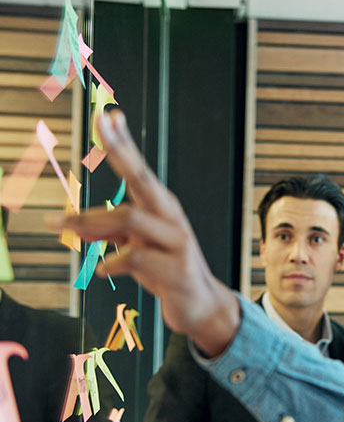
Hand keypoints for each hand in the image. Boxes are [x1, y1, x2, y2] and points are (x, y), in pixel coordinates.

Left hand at [54, 110, 239, 354]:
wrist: (201, 305)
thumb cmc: (167, 271)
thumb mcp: (136, 248)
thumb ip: (111, 233)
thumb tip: (77, 223)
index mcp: (163, 210)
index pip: (140, 171)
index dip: (123, 143)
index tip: (108, 116)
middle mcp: (172, 219)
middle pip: (143, 179)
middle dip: (120, 150)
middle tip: (100, 123)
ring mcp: (177, 242)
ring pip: (129, 218)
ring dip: (91, 221)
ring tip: (63, 227)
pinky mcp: (175, 270)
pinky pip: (134, 257)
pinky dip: (112, 261)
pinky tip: (103, 269)